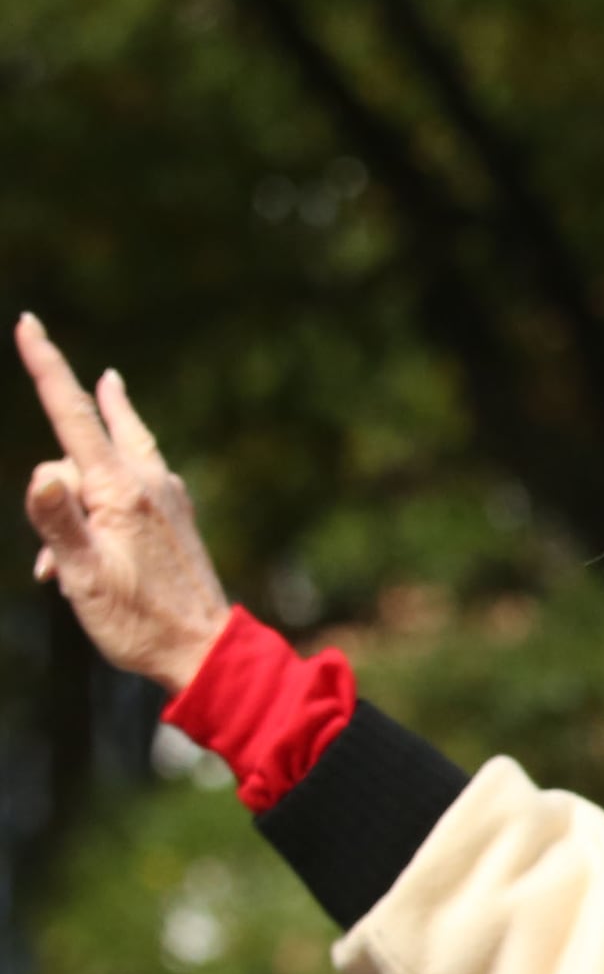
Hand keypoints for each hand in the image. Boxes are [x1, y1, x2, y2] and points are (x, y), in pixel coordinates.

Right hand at [20, 313, 232, 690]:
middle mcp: (149, 481)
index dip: (47, 366)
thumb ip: (57, 521)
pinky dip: (99, 504)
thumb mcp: (82, 576)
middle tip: (50, 455)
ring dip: (77, 493)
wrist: (204, 650)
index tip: (29, 323)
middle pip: (88, 439)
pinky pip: (128, 484)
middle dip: (63, 452)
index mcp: (120, 490)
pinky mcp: (175, 513)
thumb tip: (41, 470)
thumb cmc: (138, 620)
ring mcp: (167, 495)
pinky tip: (85, 546)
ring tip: (62, 560)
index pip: (72, 414)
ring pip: (109, 461)